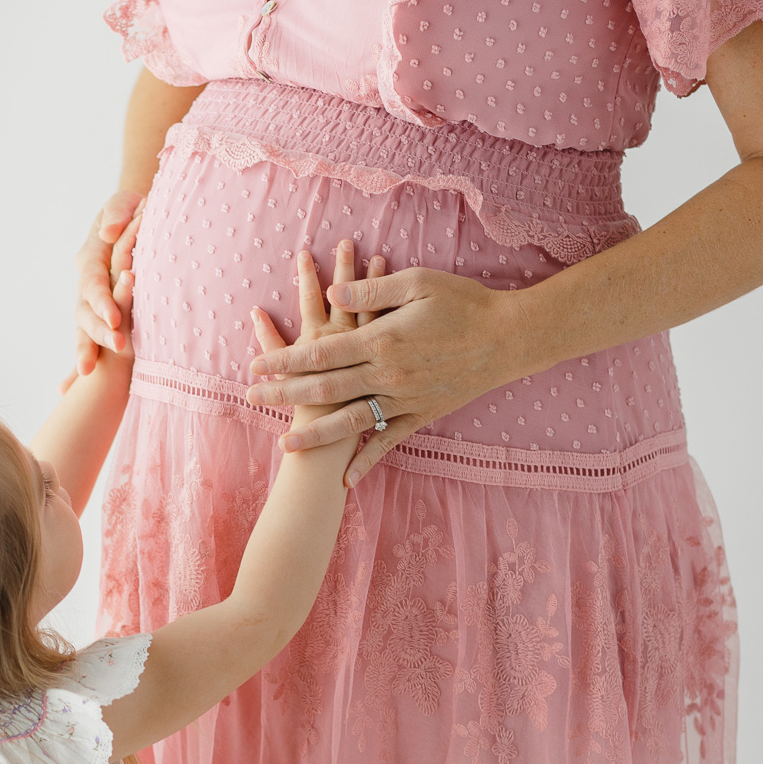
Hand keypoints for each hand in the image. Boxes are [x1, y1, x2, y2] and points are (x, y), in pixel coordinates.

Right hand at [74, 192, 143, 374]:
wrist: (135, 217)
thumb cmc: (132, 209)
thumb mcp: (124, 203)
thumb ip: (117, 213)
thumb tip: (109, 235)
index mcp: (91, 258)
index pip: (94, 285)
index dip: (103, 302)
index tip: (115, 321)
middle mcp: (87, 282)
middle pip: (85, 313)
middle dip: (96, 335)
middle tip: (115, 351)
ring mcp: (90, 300)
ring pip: (82, 329)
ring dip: (84, 350)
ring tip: (84, 375)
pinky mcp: (102, 312)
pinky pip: (89, 338)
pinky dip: (81, 358)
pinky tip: (66, 386)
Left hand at [247, 265, 522, 486]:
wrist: (510, 338)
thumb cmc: (464, 303)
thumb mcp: (418, 283)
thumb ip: (372, 294)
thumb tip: (331, 295)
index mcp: (382, 341)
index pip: (321, 352)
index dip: (285, 360)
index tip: (256, 366)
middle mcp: (389, 375)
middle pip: (326, 388)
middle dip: (286, 395)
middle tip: (252, 400)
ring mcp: (405, 399)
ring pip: (351, 421)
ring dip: (315, 435)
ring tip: (284, 445)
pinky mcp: (423, 415)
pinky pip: (390, 442)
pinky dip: (368, 462)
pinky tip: (346, 479)